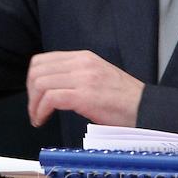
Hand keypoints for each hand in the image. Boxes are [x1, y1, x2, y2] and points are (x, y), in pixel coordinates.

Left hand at [26, 50, 144, 127]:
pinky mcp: (85, 95)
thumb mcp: (97, 77)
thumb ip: (76, 76)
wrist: (147, 109)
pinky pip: (51, 98)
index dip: (32, 80)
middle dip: (30, 93)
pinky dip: (41, 110)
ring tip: (38, 117)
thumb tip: (51, 86)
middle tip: (35, 109)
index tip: (35, 97)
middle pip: (37, 70)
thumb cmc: (125, 101)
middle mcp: (82, 63)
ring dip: (34, 104)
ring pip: (40, 83)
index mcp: (83, 58)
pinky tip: (43, 119)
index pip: (43, 60)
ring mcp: (84, 78)